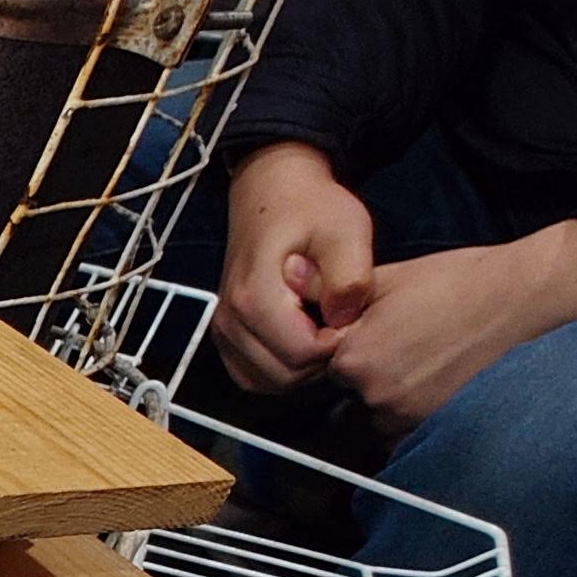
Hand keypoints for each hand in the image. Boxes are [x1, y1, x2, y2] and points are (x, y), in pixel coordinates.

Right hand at [216, 142, 374, 390]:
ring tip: (325, 329)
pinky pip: (255, 376)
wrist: (270, 194)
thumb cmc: (310, 208)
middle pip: (286, 375)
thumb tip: (345, 321)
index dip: (338, 341)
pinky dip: (284, 370)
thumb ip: (349, 276)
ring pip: (270, 381)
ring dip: (304, 368)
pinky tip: (304, 340)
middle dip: (322, 358)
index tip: (352, 311)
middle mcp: (230, 320)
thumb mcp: (345, 228)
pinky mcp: (226, 337)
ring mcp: (224, 331)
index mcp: (255, 296)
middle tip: (342, 320)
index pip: (302, 353)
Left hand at [326, 219, 576, 429]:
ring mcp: (407, 416)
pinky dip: (418, 404)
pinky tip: (441, 371)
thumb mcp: (387, 278)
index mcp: (354, 358)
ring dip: (394, 389)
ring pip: (380, 409)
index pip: (327, 364)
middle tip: (410, 338)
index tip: (376, 328)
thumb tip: (288, 281)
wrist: (523, 297)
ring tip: (430, 353)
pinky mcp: (437, 425)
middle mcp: (375, 395)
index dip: (350, 344)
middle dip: (371, 368)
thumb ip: (331, 290)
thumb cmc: (458, 281)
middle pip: (352, 390)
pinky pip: (408, 424)